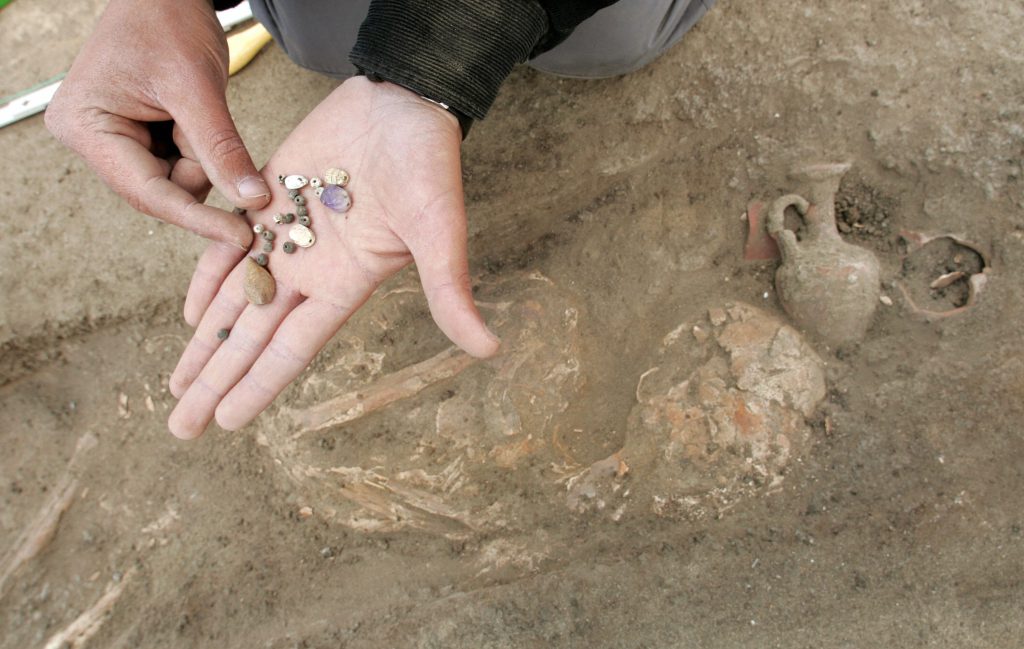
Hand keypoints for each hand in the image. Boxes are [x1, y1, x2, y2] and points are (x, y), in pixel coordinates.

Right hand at [44, 0, 267, 247]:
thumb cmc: (168, 20)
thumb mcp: (198, 88)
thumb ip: (222, 149)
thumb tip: (252, 201)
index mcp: (85, 126)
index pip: (147, 192)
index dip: (198, 219)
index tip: (241, 237)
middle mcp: (89, 139)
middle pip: (161, 190)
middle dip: (199, 169)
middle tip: (212, 129)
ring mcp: (110, 141)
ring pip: (175, 181)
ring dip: (200, 156)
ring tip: (194, 107)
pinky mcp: (134, 139)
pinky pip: (177, 164)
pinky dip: (198, 150)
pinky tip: (192, 115)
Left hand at [167, 76, 500, 438]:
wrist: (404, 101)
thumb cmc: (428, 166)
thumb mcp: (440, 233)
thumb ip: (450, 292)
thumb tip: (490, 349)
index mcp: (344, 284)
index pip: (291, 348)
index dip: (257, 385)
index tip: (225, 423)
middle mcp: (310, 269)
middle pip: (253, 335)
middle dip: (216, 381)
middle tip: (182, 427)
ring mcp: (287, 235)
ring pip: (235, 297)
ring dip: (206, 340)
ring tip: (177, 384)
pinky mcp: (267, 196)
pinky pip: (229, 246)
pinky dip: (208, 277)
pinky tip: (190, 312)